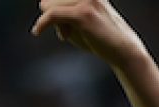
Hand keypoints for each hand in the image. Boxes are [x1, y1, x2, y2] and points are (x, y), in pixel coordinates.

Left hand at [31, 0, 148, 68]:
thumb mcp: (78, 21)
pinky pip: (52, 14)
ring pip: (49, 5)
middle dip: (52, 16)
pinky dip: (41, 24)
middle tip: (67, 32)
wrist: (122, 50)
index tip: (60, 24)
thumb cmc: (99, 37)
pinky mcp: (84, 14)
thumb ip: (63, 12)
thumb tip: (42, 3)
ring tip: (68, 35)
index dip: (53, 9)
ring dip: (54, 24)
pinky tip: (36, 32)